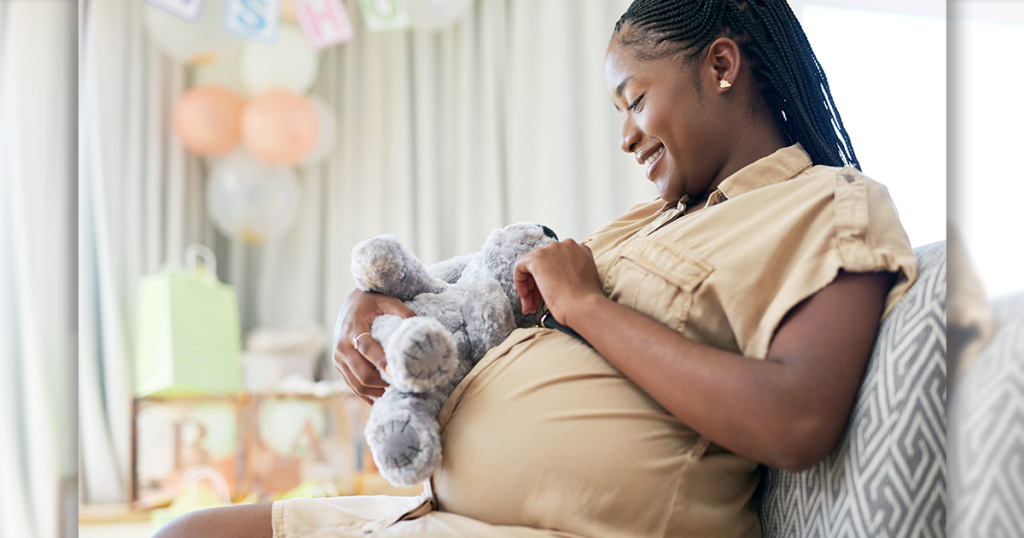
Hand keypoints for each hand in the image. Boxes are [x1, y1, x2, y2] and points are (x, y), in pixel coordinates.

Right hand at [332, 289, 414, 404]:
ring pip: (356, 384)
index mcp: (352, 328)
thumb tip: (420, 328)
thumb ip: (404, 312)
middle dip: (381, 383)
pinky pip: (352, 386)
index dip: (381, 362)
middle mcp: (341, 346)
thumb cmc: (371, 302)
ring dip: (376, 392)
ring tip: (395, 394)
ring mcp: (338, 359)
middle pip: (361, 373)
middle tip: (402, 387)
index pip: (367, 348)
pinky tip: (382, 397)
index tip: (396, 373)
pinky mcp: (339, 366)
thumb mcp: (387, 301)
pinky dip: (367, 394)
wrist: (350, 304)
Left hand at [513, 239, 603, 325]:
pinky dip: (520, 282)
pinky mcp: (537, 258)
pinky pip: (520, 267)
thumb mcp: (582, 281)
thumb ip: (568, 273)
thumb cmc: (586, 302)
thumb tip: (551, 278)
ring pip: (531, 265)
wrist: (585, 307)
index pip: (557, 261)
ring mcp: (552, 249)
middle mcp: (567, 245)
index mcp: (580, 250)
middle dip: (539, 285)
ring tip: (532, 306)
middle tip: (537, 304)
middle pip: (544, 263)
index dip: (551, 279)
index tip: (550, 294)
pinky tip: (526, 297)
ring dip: (530, 287)